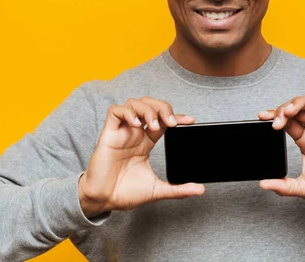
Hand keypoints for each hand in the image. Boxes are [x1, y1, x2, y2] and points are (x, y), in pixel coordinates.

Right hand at [78, 96, 204, 216]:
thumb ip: (178, 189)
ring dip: (147, 110)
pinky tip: (135, 124)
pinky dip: (127, 112)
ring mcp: (122, 132)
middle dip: (162, 108)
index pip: (163, 120)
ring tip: (152, 125)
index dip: (177, 116)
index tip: (190, 120)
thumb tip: (200, 190)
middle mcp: (135, 134)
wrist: (104, 200)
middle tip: (169, 122)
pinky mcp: (108, 134)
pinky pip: (115, 111)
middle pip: (150, 105)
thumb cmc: (124, 193)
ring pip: (134, 103)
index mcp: (146, 142)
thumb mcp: (157, 190)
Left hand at [258, 87, 304, 204]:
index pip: (287, 121)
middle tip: (274, 121)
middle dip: (283, 110)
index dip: (274, 116)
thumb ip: (284, 186)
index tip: (261, 117)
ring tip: (288, 110)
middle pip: (298, 110)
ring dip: (299, 103)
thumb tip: (263, 184)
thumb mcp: (303, 188)